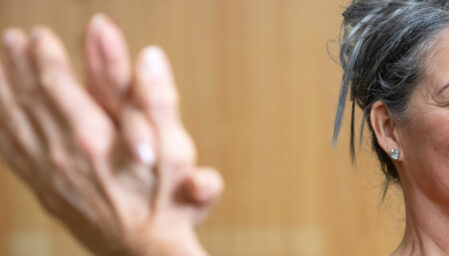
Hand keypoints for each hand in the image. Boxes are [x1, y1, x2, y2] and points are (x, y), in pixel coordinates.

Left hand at [0, 14, 221, 254]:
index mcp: (94, 139)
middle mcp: (63, 156)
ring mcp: (49, 177)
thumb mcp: (176, 148)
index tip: (40, 35)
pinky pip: (13, 154)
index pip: (58, 86)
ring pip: (15, 125)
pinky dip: (1, 128)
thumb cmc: (170, 202)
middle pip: (30, 100)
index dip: (46, 57)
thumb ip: (160, 100)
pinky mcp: (47, 193)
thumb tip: (151, 55)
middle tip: (10, 39)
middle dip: (19, 67)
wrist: (148, 254)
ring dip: (4, 91)